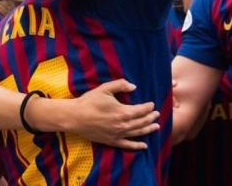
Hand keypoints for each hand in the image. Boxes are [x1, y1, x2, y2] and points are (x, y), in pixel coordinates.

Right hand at [29, 79, 159, 149]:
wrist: (74, 117)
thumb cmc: (89, 101)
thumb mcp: (105, 89)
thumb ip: (121, 85)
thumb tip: (134, 86)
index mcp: (122, 112)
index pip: (141, 110)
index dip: (148, 107)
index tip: (152, 104)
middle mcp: (122, 125)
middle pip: (141, 122)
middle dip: (151, 117)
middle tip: (157, 114)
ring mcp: (117, 135)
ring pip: (137, 133)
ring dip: (148, 130)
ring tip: (156, 126)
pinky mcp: (111, 141)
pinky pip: (127, 145)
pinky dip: (136, 146)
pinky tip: (144, 146)